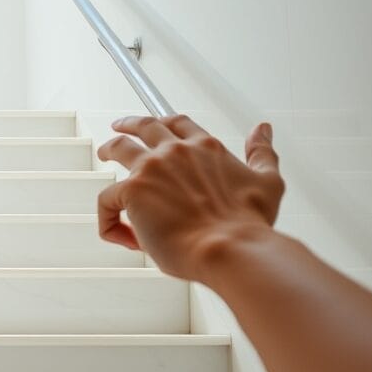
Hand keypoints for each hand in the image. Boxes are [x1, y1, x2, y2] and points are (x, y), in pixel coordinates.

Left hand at [96, 114, 284, 282]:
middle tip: (119, 127)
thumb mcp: (267, 181)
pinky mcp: (133, 191)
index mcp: (206, 148)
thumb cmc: (247, 225)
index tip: (158, 125)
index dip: (166, 123)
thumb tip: (263, 131)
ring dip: (109, 149)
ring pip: (119, 147)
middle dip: (130, 124)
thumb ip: (262, 154)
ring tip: (104, 154)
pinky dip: (108, 218)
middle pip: (145, 126)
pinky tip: (118, 234)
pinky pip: (106, 199)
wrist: (230, 248)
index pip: (180, 124)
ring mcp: (152, 168)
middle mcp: (177, 151)